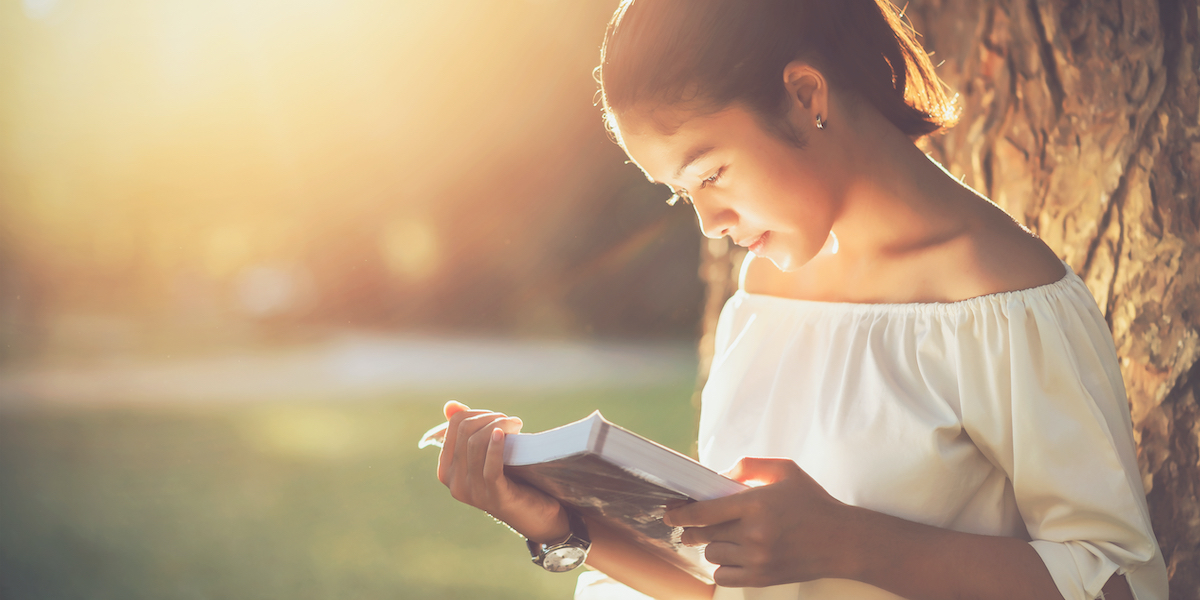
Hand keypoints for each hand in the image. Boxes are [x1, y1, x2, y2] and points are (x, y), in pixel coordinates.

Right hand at [436, 401, 567, 542]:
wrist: (537, 514)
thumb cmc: (512, 480)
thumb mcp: (487, 454)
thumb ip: (468, 432)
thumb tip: (450, 406)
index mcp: (447, 470)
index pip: (455, 425)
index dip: (478, 413)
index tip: (498, 418)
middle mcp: (454, 483)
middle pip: (465, 431)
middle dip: (490, 418)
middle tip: (512, 422)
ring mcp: (472, 492)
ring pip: (476, 444)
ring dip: (499, 426)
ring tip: (516, 425)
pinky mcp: (494, 497)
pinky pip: (489, 467)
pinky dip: (496, 447)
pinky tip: (505, 434)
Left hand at [663, 457, 855, 587]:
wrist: (843, 541)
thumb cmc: (813, 502)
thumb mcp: (785, 470)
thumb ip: (749, 466)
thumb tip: (718, 474)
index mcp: (757, 503)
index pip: (704, 511)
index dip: (680, 512)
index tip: (670, 513)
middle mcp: (754, 533)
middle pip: (703, 533)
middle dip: (692, 528)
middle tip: (691, 525)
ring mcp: (758, 559)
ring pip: (712, 554)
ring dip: (712, 545)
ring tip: (726, 537)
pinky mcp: (762, 578)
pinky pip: (722, 577)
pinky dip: (721, 567)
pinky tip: (732, 556)